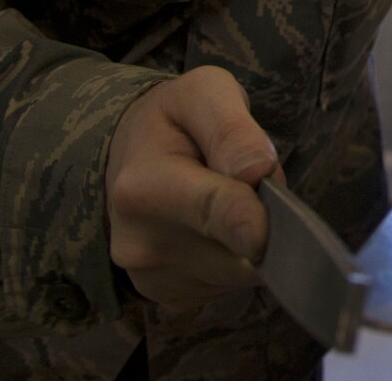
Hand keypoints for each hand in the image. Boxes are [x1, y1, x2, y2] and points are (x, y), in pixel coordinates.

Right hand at [105, 65, 280, 304]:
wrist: (127, 158)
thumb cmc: (173, 120)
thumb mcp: (203, 93)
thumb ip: (232, 128)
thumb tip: (258, 172)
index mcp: (143, 186)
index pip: (209, 211)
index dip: (246, 222)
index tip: (263, 235)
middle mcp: (140, 243)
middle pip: (237, 251)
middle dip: (265, 220)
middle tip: (250, 182)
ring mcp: (152, 279)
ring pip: (240, 273)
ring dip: (251, 242)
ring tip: (228, 202)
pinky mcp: (169, 297)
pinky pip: (228, 287)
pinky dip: (235, 260)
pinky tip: (215, 230)